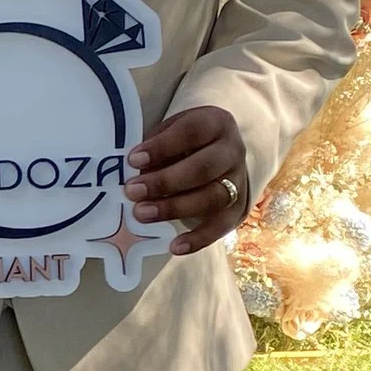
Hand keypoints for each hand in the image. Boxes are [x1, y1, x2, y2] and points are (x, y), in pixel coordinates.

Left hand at [126, 105, 249, 256]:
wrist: (218, 151)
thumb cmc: (185, 141)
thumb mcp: (171, 131)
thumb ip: (155, 147)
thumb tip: (131, 173)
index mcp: (216, 123)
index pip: (192, 132)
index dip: (162, 146)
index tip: (133, 159)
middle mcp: (232, 151)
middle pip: (203, 168)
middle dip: (165, 182)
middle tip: (133, 191)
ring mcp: (238, 180)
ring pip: (212, 197)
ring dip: (175, 208)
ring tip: (142, 214)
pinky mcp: (238, 208)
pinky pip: (221, 226)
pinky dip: (199, 238)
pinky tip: (174, 246)